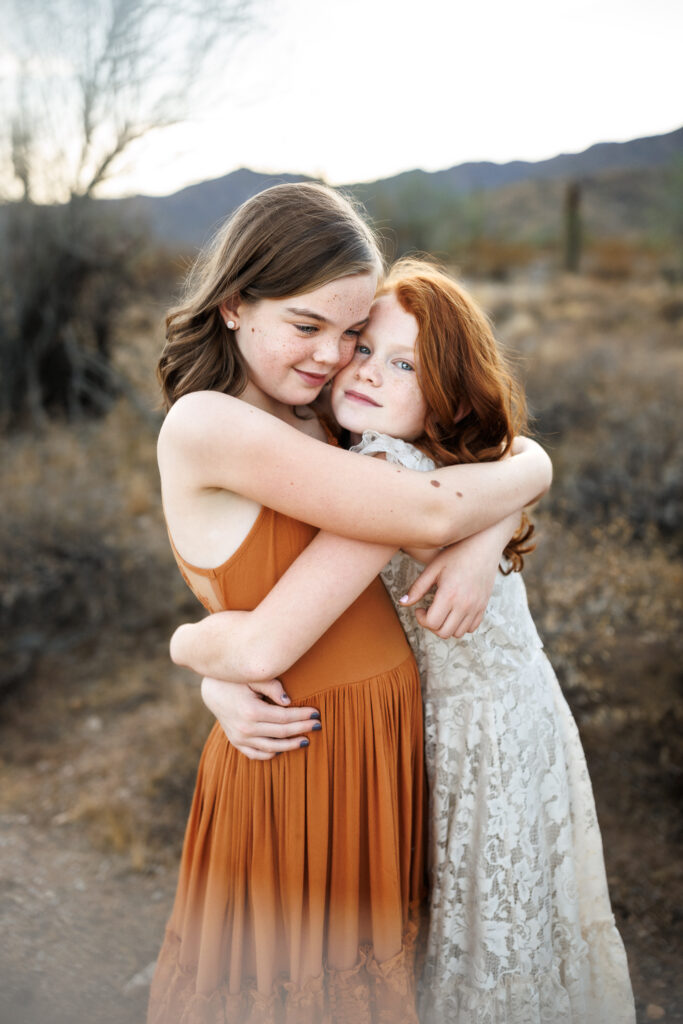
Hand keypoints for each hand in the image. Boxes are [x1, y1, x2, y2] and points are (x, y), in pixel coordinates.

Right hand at [200, 677, 320, 759]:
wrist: (212, 690)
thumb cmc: (236, 680)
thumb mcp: (253, 677)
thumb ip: (272, 686)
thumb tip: (288, 701)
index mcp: (251, 711)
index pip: (284, 718)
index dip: (302, 716)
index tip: (316, 714)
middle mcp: (245, 729)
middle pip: (282, 733)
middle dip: (302, 729)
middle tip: (318, 726)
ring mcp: (240, 738)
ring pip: (272, 748)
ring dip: (291, 745)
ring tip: (306, 740)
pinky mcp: (236, 742)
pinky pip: (257, 754)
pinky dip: (272, 753)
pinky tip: (284, 747)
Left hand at [399, 524, 509, 637]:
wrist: (483, 544)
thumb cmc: (456, 553)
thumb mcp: (433, 568)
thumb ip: (417, 588)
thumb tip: (402, 603)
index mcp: (449, 595)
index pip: (432, 623)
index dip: (421, 619)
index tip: (420, 608)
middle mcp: (464, 604)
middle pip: (444, 633)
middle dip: (432, 625)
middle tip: (429, 611)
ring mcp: (476, 607)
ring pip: (458, 633)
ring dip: (446, 626)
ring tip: (442, 611)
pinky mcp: (484, 606)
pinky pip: (472, 628)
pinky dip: (461, 625)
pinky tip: (454, 611)